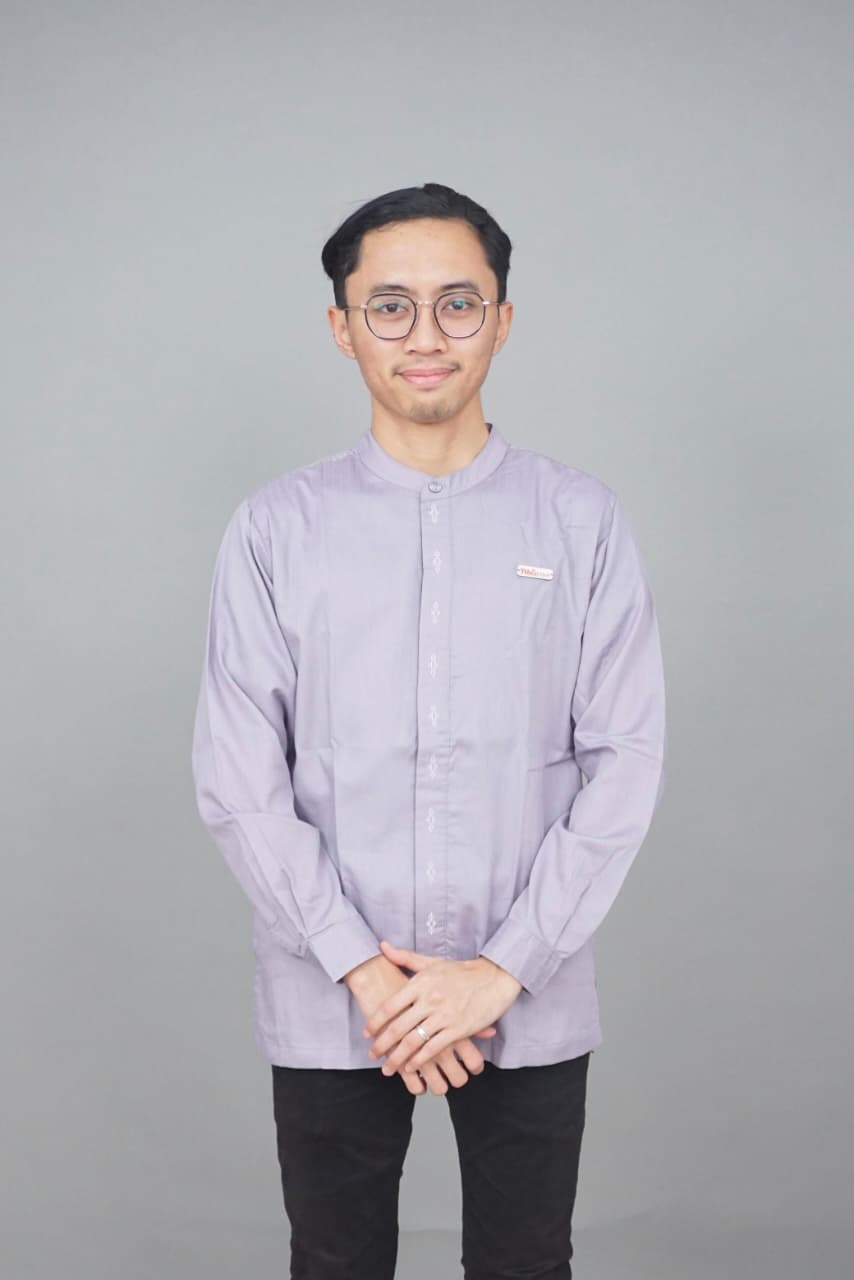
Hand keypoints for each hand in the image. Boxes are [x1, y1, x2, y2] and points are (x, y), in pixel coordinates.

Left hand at [344, 953, 497, 1095]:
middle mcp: (430, 999)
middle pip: (398, 1027)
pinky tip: (412, 1067)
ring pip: (413, 1041)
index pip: (390, 1005)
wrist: (494, 978)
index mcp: (421, 982)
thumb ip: (405, 957)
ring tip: (388, 1068)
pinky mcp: (458, 1029)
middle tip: (372, 1055)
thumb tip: (382, 945)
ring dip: (397, 1058)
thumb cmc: (461, 971)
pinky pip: (433, 1048)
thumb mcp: (432, 962)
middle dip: (382, 1045)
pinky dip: (419, 1060)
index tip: (367, 1033)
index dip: (375, 1021)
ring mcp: (444, 1015)